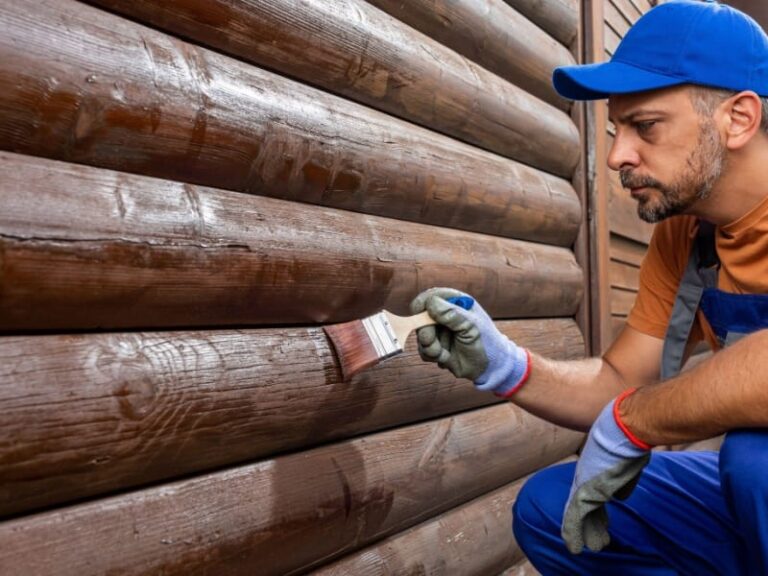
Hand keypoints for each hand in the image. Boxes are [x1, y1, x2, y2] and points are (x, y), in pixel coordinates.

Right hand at [409, 287, 529, 395]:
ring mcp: (438, 330)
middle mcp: (443, 315)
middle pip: (419, 319)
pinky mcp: (435, 345)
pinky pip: (423, 350)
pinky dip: (433, 356)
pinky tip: (446, 357)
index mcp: (454, 302)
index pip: (428, 297)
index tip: (422, 319)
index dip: (421, 308)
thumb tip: (430, 303)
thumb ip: (451, 314)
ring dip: (431, 348)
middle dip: (426, 334)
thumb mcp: (471, 327)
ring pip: (420, 336)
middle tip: (434, 345)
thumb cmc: (485, 342)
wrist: (489, 367)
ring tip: (446, 354)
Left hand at [561, 388, 651, 553]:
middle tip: (596, 541)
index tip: (599, 521)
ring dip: (585, 533)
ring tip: (585, 548)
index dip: (595, 509)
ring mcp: (583, 484)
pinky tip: (573, 546)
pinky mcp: (583, 491)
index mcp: (595, 470)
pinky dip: (574, 533)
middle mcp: (585, 477)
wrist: (625, 427)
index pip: (593, 494)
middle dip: (591, 525)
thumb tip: (621, 497)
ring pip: (581, 515)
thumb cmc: (629, 439)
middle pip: (587, 506)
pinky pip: (575, 516)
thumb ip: (624, 481)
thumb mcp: (627, 463)